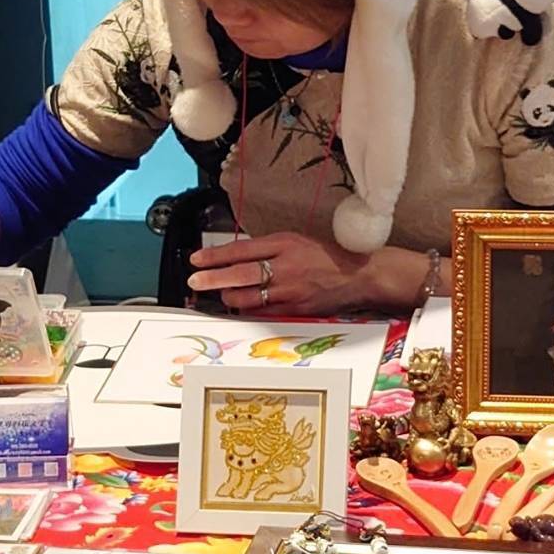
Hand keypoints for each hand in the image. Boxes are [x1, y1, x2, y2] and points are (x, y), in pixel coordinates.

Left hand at [188, 232, 372, 314]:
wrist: (357, 276)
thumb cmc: (326, 256)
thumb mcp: (295, 241)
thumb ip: (267, 248)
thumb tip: (235, 257)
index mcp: (284, 244)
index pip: (241, 250)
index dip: (215, 256)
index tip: (197, 260)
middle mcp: (285, 267)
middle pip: (239, 275)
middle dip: (212, 279)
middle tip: (195, 281)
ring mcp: (289, 291)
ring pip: (247, 298)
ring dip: (229, 297)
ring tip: (222, 294)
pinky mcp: (294, 310)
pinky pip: (263, 312)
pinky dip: (250, 309)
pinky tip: (244, 306)